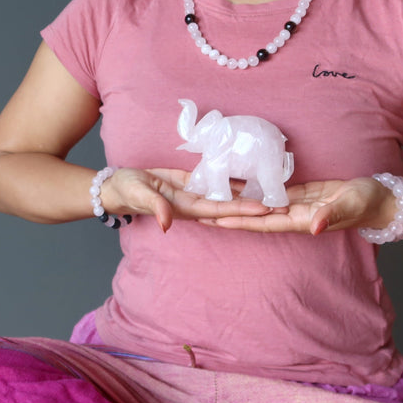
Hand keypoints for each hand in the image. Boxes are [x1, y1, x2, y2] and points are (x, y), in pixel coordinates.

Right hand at [100, 167, 271, 231]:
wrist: (118, 185)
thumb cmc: (126, 190)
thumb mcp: (139, 195)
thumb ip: (154, 207)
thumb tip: (167, 224)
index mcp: (186, 209)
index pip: (221, 210)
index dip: (243, 210)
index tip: (266, 210)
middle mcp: (196, 204)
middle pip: (232, 207)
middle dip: (256, 208)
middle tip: (284, 206)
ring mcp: (196, 194)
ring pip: (229, 196)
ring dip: (251, 196)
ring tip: (277, 194)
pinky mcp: (192, 182)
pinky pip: (218, 183)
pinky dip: (236, 182)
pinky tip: (253, 178)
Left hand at [199, 177, 394, 234]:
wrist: (380, 199)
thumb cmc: (367, 203)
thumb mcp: (351, 206)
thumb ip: (332, 216)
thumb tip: (313, 228)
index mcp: (301, 221)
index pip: (263, 223)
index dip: (238, 222)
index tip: (213, 220)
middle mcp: (293, 215)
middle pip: (253, 217)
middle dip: (228, 214)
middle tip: (200, 209)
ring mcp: (295, 205)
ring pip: (259, 204)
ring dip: (237, 201)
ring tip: (211, 194)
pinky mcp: (300, 193)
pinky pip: (271, 192)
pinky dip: (255, 188)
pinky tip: (238, 182)